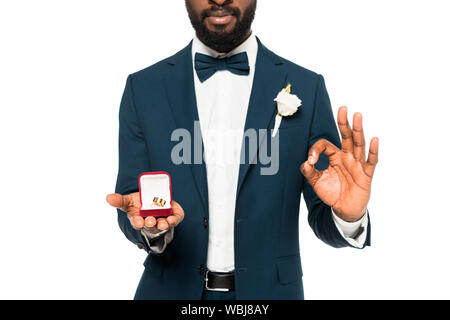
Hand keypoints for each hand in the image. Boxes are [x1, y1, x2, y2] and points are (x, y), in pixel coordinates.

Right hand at [106, 192, 183, 230]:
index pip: (137, 223)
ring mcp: (162, 220)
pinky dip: (174, 220)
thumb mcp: (129, 202)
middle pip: (150, 225)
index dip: (138, 223)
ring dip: (163, 225)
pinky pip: (175, 220)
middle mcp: (151, 222)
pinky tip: (172, 218)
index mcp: (139, 219)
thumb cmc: (140, 204)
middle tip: (150, 221)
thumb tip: (108, 198)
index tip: (138, 222)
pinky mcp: (173, 217)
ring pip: (163, 225)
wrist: (157, 202)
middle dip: (150, 223)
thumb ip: (120, 200)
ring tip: (163, 223)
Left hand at [300, 106, 378, 221]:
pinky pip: (371, 162)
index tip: (310, 160)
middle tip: (342, 107)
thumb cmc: (333, 193)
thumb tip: (305, 163)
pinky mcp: (366, 175)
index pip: (326, 145)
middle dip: (344, 123)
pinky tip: (374, 139)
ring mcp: (357, 165)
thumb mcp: (317, 182)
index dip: (316, 149)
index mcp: (335, 157)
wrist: (344, 210)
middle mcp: (347, 157)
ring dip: (358, 130)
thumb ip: (309, 172)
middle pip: (346, 137)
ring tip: (357, 116)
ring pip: (358, 145)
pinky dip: (373, 151)